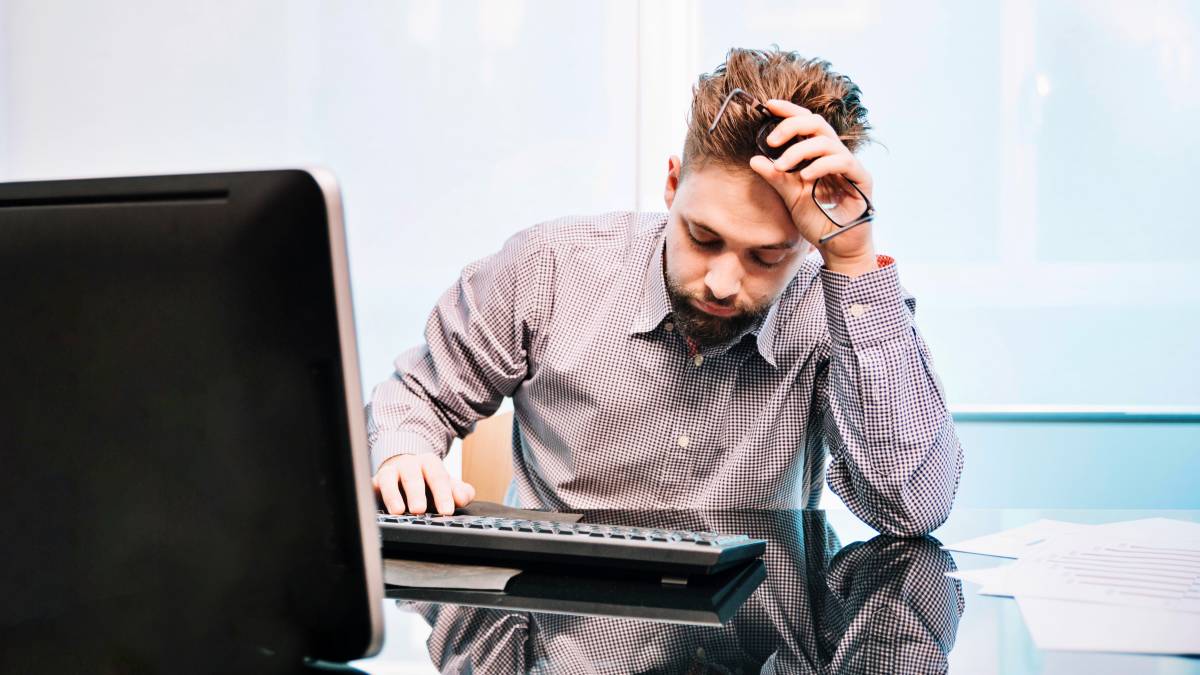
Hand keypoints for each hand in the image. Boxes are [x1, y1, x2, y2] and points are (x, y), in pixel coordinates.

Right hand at [373, 453, 475, 514]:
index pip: (437, 477)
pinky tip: (376, 509)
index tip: (446, 511)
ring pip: (389, 480)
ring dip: (392, 495)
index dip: (443, 494)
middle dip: (416, 493)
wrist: (403, 471)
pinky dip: (373, 497)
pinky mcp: (374, 483)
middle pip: (412, 476)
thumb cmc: (427, 482)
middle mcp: (408, 465)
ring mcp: (389, 472)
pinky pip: (371, 488)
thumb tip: (461, 498)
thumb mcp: (447, 486)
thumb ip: (460, 492)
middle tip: (419, 510)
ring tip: (398, 511)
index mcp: (429, 463)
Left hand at [748, 99, 876, 274]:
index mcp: (818, 156)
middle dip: (791, 126)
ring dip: (800, 151)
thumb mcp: (791, 197)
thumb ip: (776, 178)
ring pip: (827, 142)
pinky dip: (821, 166)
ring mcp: (849, 166)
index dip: (789, 112)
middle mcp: (834, 155)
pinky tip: (806, 177)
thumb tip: (754, 159)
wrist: (838, 247)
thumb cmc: (818, 220)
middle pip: (817, 124)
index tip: (768, 105)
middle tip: (771, 141)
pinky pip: (843, 162)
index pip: (806, 124)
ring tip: (783, 166)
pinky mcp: (861, 179)